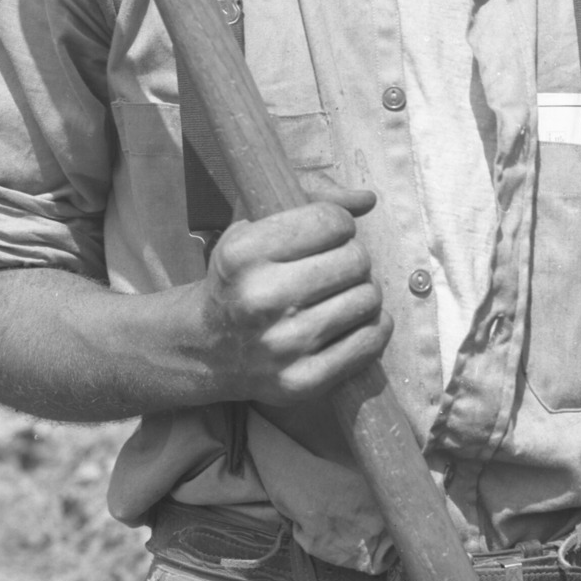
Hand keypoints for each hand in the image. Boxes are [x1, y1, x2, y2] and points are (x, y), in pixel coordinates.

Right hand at [188, 186, 391, 407]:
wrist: (206, 348)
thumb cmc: (240, 279)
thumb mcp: (255, 227)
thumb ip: (313, 201)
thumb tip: (368, 199)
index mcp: (242, 254)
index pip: (331, 221)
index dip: (339, 224)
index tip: (330, 234)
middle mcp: (261, 299)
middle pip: (356, 259)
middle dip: (353, 258)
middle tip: (335, 268)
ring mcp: (282, 345)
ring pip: (368, 299)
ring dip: (363, 292)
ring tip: (340, 295)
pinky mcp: (302, 381)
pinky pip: (370, 342)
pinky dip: (375, 327)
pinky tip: (354, 321)